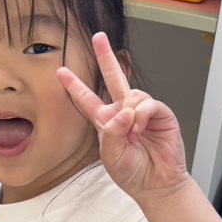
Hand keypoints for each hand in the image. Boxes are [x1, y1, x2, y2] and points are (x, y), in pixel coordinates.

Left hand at [58, 32, 189, 202]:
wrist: (156, 183)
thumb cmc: (132, 172)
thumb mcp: (111, 155)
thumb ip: (112, 133)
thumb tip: (124, 111)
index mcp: (106, 121)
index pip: (87, 100)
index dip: (75, 86)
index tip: (60, 72)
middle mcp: (123, 111)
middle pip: (112, 77)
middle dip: (105, 56)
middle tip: (98, 37)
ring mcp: (142, 111)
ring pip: (131, 93)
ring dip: (130, 112)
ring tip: (134, 133)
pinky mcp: (160, 113)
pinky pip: (148, 103)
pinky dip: (142, 115)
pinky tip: (142, 127)